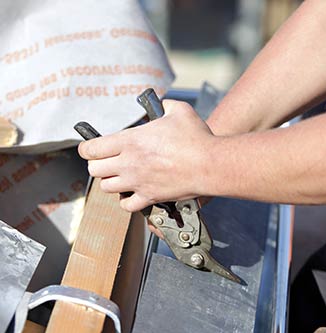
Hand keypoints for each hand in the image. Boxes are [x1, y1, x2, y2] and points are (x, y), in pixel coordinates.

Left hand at [78, 100, 213, 212]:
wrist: (210, 164)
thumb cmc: (196, 138)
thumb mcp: (180, 111)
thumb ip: (166, 106)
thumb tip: (163, 106)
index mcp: (131, 140)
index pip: (92, 148)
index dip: (87, 149)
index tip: (90, 149)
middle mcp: (129, 162)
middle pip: (95, 170)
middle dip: (98, 166)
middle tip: (108, 163)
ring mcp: (138, 182)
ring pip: (107, 188)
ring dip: (111, 182)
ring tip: (121, 178)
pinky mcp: (150, 196)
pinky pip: (127, 206)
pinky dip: (126, 202)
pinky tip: (133, 194)